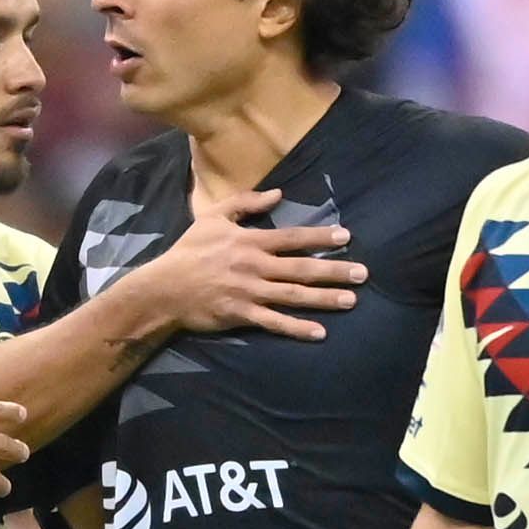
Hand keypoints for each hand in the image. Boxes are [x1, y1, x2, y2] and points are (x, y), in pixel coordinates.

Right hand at [131, 192, 359, 342]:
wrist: (164, 288)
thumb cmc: (189, 251)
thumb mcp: (213, 217)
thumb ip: (246, 203)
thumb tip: (279, 194)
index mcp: (250, 241)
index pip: (292, 238)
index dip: (320, 237)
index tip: (346, 237)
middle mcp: (255, 266)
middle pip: (301, 268)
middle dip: (334, 270)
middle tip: (363, 273)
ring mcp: (250, 292)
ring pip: (294, 296)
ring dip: (324, 299)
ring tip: (351, 301)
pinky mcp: (242, 315)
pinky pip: (274, 323)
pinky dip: (297, 328)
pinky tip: (320, 333)